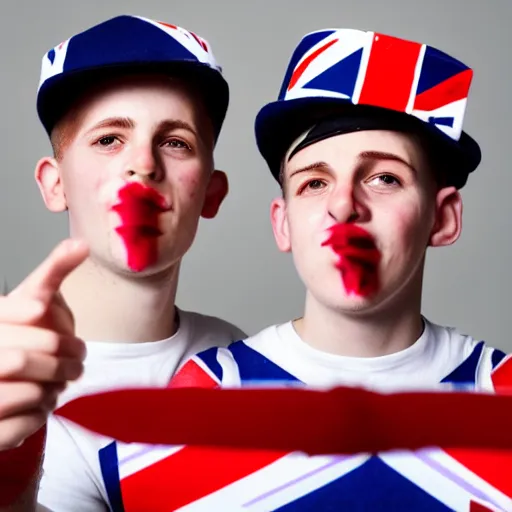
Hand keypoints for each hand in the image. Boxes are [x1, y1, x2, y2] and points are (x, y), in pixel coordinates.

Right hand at [0, 239, 88, 449]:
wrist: (2, 374)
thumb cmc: (20, 329)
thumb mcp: (34, 295)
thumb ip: (55, 269)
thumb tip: (82, 244)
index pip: (7, 312)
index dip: (24, 312)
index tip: (41, 310)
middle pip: (21, 358)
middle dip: (62, 360)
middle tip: (80, 361)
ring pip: (25, 390)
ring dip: (54, 386)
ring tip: (63, 380)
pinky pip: (22, 425)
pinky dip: (41, 413)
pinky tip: (44, 401)